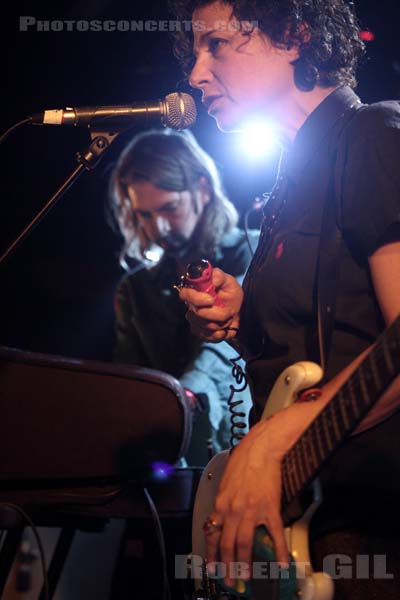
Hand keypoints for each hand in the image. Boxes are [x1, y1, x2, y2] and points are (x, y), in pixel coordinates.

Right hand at [179, 268, 242, 341]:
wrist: (236, 310)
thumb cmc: (230, 294)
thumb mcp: (229, 282)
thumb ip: (220, 276)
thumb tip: (214, 279)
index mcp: (195, 291)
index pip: (185, 294)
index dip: (196, 299)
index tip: (211, 300)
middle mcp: (191, 306)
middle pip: (197, 313)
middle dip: (217, 313)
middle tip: (229, 311)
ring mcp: (194, 320)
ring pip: (205, 326)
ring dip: (221, 323)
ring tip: (228, 318)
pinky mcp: (199, 332)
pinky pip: (208, 336)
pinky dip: (220, 333)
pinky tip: (225, 328)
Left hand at [205, 417, 289, 587]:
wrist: (260, 449)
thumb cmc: (243, 460)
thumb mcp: (225, 482)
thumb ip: (223, 502)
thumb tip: (221, 518)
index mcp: (221, 503)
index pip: (212, 534)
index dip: (212, 554)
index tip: (212, 567)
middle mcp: (233, 510)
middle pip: (227, 544)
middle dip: (226, 566)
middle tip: (229, 580)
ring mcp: (251, 511)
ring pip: (244, 543)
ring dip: (245, 563)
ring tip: (247, 577)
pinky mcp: (269, 508)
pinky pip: (273, 534)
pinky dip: (278, 551)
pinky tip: (281, 564)